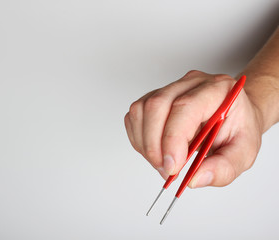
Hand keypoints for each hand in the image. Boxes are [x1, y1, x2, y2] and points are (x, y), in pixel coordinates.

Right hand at [124, 70, 262, 187]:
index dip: (172, 138)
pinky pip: (135, 116)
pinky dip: (140, 139)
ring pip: (141, 110)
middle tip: (167, 170)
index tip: (172, 167)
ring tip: (163, 162)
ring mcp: (170, 88)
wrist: (234, 115)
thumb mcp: (245, 152)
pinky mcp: (154, 98)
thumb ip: (224, 168)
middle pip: (156, 105)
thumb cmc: (238, 129)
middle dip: (155, 145)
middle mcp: (190, 83)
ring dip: (145, 143)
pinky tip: (156, 150)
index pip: (185, 107)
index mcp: (217, 90)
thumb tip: (194, 179)